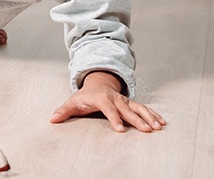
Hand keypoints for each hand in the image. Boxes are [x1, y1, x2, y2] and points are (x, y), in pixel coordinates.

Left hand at [49, 71, 164, 132]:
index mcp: (101, 98)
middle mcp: (115, 98)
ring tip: (158, 127)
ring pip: (138, 108)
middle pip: (127, 109)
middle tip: (146, 130)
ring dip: (149, 117)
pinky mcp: (131, 103)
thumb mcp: (73, 102)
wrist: (97, 83)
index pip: (108, 109)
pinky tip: (161, 122)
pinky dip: (153, 114)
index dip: (114, 118)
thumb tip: (52, 118)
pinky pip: (144, 108)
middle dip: (137, 120)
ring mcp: (124, 100)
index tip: (120, 129)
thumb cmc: (85, 96)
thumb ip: (63, 111)